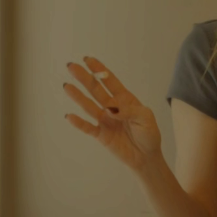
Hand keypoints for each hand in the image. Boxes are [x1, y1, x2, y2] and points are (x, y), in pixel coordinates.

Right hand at [63, 57, 163, 172]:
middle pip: (95, 90)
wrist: (146, 157)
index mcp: (124, 100)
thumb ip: (130, 111)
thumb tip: (111, 109)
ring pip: (89, 106)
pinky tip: (69, 116)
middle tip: (71, 67)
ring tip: (66, 86)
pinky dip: (79, 123)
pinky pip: (88, 128)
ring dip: (78, 96)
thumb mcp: (146, 118)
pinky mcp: (101, 135)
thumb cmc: (149, 135)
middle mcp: (112, 107)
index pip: (109, 82)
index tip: (87, 60)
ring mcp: (105, 121)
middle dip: (84, 78)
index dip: (99, 70)